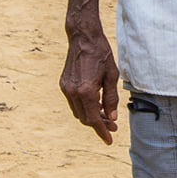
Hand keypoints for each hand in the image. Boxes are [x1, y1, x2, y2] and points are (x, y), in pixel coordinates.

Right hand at [59, 18, 120, 143]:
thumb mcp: (112, 76)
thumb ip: (111, 99)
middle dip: (99, 125)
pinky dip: (84, 107)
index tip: (109, 140)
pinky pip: (74, 103)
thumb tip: (112, 118)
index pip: (93, 120)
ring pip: (78, 112)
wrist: (83, 37)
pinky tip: (96, 104)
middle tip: (113, 126)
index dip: (102, 131)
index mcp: (86, 91)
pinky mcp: (64, 84)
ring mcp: (66, 88)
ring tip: (106, 115)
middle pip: (85, 118)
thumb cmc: (101, 54)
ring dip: (91, 117)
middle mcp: (73, 92)